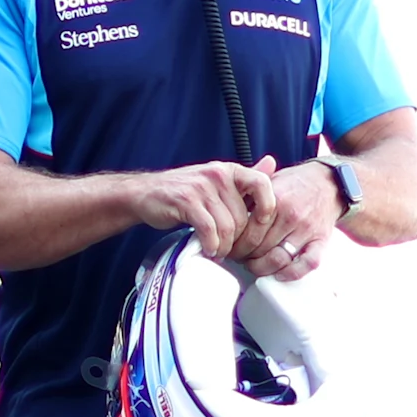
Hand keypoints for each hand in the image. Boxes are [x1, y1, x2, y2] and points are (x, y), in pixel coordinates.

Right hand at [127, 159, 278, 258]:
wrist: (145, 193)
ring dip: (224, 247)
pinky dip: (210, 245)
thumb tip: (272, 165)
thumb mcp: (217, 182)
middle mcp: (217, 175)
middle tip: (232, 250)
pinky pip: (209, 230)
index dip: (267, 209)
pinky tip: (207, 249)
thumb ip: (244, 178)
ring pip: (227, 227)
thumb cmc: (184, 192)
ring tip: (218, 251)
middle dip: (239, 241)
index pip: (262, 184)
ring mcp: (201, 187)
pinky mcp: (185, 202)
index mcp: (230, 170)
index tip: (260, 228)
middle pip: (243, 217)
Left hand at [232, 161, 346, 281]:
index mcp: (275, 199)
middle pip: (259, 247)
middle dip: (244, 257)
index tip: (230, 247)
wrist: (328, 182)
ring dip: (262, 267)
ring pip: (278, 258)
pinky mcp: (321, 240)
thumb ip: (248, 196)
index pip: (246, 230)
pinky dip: (292, 273)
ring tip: (255, 265)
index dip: (235, 243)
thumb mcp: (269, 182)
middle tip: (239, 258)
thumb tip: (225, 215)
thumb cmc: (295, 184)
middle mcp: (291, 215)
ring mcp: (307, 229)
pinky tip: (279, 274)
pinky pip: (307, 263)